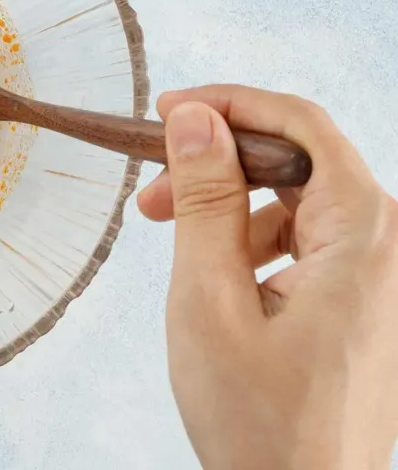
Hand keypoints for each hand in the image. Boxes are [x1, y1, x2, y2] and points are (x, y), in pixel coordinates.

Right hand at [137, 86, 397, 468]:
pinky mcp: (366, 302)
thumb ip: (205, 199)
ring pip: (300, 201)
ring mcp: (382, 276)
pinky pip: (310, 242)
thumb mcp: (210, 298)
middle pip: (299, 161)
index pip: (301, 124)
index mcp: (363, 234)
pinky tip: (215, 273)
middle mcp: (389, 244)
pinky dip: (254, 241)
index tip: (166, 111)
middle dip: (219, 163)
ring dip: (230, 206)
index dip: (229, 103)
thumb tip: (196, 117)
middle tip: (150, 192)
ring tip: (169, 238)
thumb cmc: (259, 420)